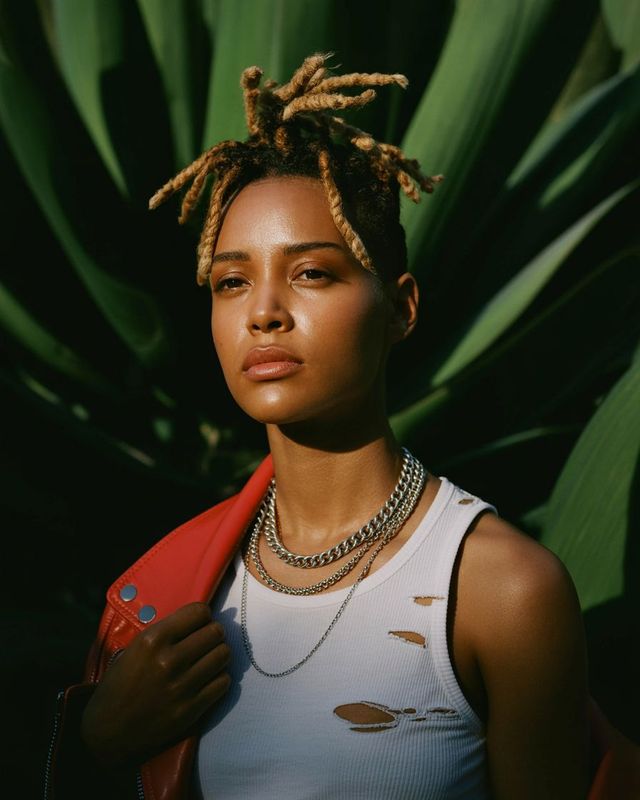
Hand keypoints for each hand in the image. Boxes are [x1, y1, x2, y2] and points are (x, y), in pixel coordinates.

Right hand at [81, 602, 230, 767]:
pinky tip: (208, 680)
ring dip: (218, 654)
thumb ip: (166, 633)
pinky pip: (223, 682)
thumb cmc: (119, 686)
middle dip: (213, 634)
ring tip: (208, 659)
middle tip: (206, 641)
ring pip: (223, 655)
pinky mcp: (191, 709)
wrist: (108, 732)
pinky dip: (219, 678)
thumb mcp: (135, 649)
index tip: (199, 623)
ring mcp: (182, 686)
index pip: (199, 612)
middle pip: (216, 632)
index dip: (202, 616)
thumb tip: (199, 619)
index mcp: (153, 640)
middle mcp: (170, 660)